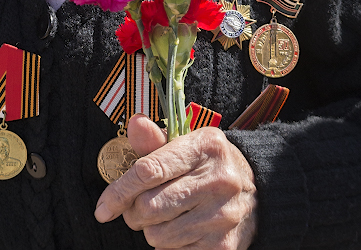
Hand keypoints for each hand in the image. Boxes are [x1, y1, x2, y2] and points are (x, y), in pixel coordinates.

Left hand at [95, 114, 256, 248]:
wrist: (259, 192)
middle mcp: (217, 180)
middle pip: (149, 207)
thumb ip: (156, 142)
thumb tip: (134, 124)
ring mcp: (222, 216)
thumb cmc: (210, 164)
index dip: (120, 191)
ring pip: (158, 235)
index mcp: (205, 146)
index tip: (103, 208)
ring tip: (165, 215)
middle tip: (139, 206)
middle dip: (133, 211)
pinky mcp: (223, 246)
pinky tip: (181, 227)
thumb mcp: (188, 143)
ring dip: (151, 229)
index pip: (150, 170)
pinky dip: (169, 244)